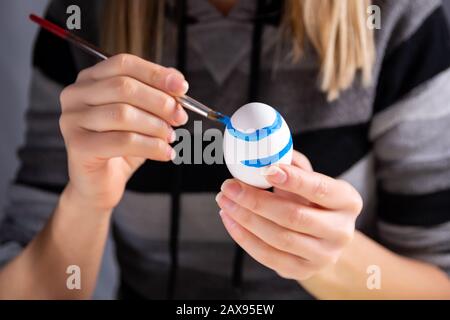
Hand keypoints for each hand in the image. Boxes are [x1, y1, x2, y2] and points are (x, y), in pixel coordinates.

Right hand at [59, 54, 188, 210]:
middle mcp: (75, 94)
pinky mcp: (78, 145)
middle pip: (124, 87)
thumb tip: (178, 83)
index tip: (183, 88)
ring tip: (171, 137)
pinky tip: (165, 153)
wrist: (101, 183)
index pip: (124, 64)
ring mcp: (72, 119)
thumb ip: (157, 95)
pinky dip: (151, 146)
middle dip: (160, 102)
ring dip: (156, 126)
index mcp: (90, 79)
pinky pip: (123, 141)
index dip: (155, 73)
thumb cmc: (122, 147)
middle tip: (180, 118)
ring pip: (123, 114)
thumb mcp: (143, 116)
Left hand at [215, 151, 362, 280]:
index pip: (320, 189)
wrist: (322, 238)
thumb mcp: (311, 179)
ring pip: (278, 238)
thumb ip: (293, 165)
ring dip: (245, 218)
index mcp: (348, 201)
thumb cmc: (313, 202)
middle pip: (294, 217)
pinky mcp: (302, 271)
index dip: (294, 180)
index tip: (267, 170)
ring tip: (225, 201)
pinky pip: (267, 256)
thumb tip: (267, 152)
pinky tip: (230, 219)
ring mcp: (323, 256)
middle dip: (256, 200)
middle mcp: (341, 231)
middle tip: (230, 187)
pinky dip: (244, 237)